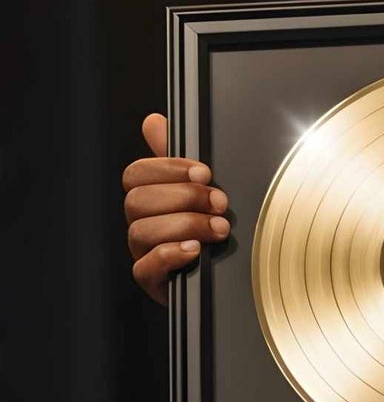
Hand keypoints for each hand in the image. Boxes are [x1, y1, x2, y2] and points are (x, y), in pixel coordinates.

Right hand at [122, 113, 231, 303]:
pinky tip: (195, 250)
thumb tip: (153, 121)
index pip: (136, 174)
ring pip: (142, 231)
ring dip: (186, 225)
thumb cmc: (211, 223)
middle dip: (185, 198)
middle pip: (138, 201)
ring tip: (219, 229)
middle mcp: (141, 222)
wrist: (229, 270)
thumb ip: (178, 157)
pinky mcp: (152, 280)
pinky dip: (171, 255)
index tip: (205, 173)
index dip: (169, 169)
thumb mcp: (203, 186)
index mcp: (150, 196)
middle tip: (220, 203)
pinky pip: (145, 267)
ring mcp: (143, 251)